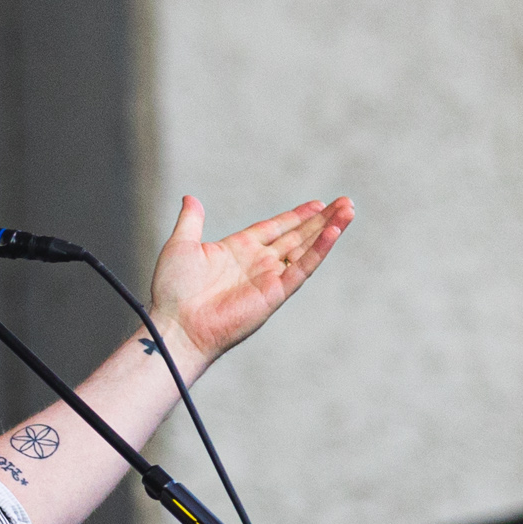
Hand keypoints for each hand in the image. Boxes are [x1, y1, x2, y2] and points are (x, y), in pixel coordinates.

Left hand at [147, 195, 352, 368]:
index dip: (296, 216)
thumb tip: (191, 198)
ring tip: (348, 210)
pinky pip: (302, 268)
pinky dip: (319, 250)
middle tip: (345, 202)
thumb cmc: (174, 291)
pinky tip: (334, 231)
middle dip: (321, 219)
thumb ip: (191, 221)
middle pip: (296, 236)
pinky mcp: (275, 293)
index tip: (317, 203)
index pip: (274, 228)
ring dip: (328, 229)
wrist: (176, 324)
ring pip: (305, 248)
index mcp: (238, 250)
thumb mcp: (181, 246)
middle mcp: (257, 263)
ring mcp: (268, 278)